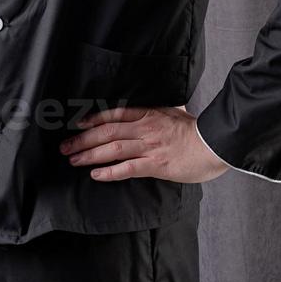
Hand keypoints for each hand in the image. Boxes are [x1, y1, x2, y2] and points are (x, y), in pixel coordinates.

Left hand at [58, 105, 230, 183]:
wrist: (214, 144)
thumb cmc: (196, 131)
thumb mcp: (175, 112)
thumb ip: (160, 111)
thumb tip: (154, 106)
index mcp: (149, 114)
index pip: (114, 114)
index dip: (93, 118)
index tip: (78, 124)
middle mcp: (145, 128)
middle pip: (107, 132)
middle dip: (83, 139)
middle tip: (65, 146)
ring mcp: (149, 147)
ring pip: (113, 149)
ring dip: (90, 155)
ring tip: (74, 160)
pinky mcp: (156, 165)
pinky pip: (128, 168)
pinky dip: (110, 172)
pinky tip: (96, 175)